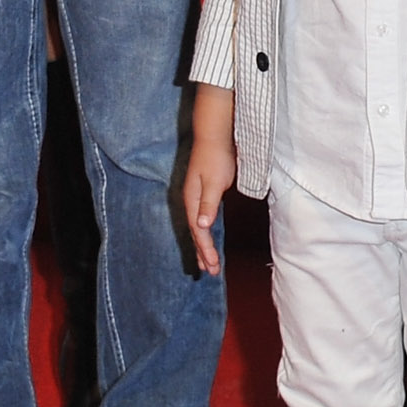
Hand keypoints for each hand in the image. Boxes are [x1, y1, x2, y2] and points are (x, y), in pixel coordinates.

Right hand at [184, 84, 238, 274]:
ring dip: (203, 246)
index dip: (205, 250)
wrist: (214, 134)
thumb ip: (208, 204)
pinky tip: (207, 238)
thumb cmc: (215, 156)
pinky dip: (205, 232)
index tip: (212, 266)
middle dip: (202, 253)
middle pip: (196, 233)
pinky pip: (202, 219)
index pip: (198, 231)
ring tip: (207, 263)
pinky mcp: (203, 192)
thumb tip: (202, 225)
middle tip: (210, 272)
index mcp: (191, 200)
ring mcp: (196, 197)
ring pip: (198, 227)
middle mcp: (191, 201)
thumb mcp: (213, 181)